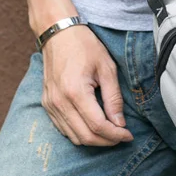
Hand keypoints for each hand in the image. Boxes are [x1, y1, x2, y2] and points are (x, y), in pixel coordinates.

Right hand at [40, 24, 133, 146]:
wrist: (58, 33)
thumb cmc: (85, 46)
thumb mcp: (107, 68)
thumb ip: (113, 98)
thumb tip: (120, 123)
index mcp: (75, 92)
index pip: (97, 126)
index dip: (115, 135)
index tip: (128, 135)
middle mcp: (59, 102)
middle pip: (85, 136)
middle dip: (106, 141)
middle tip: (122, 136)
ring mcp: (50, 105)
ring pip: (73, 136)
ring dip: (93, 140)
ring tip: (110, 133)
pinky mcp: (46, 104)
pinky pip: (63, 129)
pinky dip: (79, 133)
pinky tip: (93, 126)